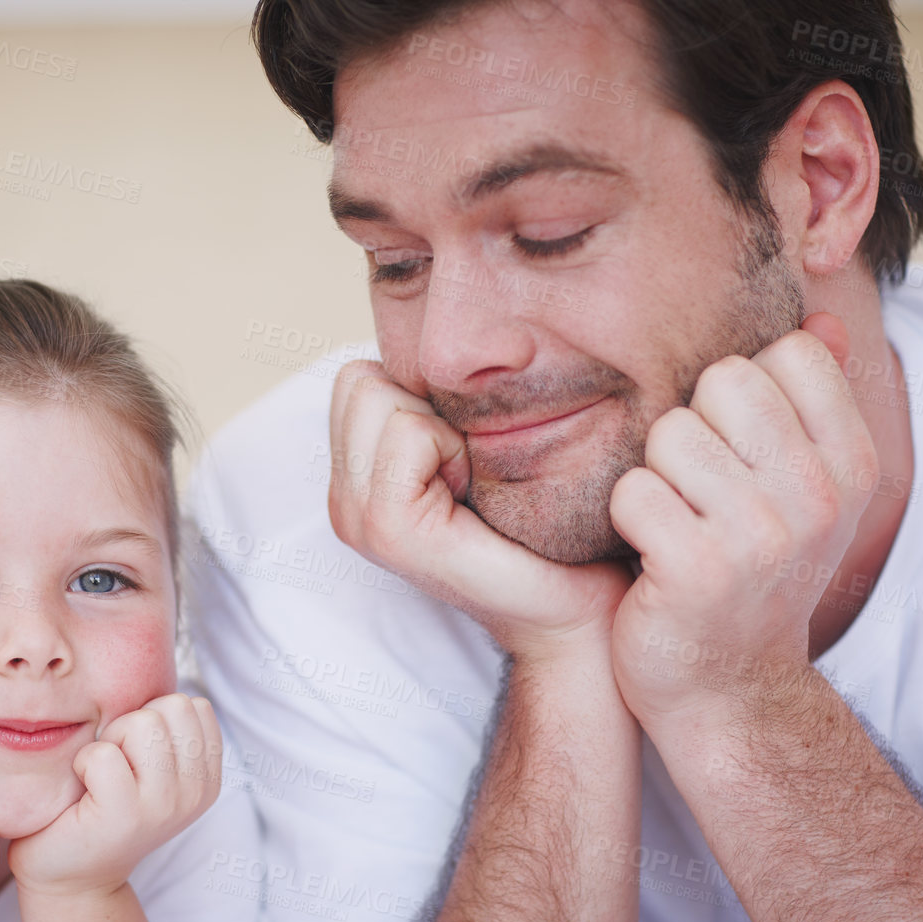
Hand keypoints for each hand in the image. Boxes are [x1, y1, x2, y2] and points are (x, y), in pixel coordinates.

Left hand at [7, 693, 221, 898]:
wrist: (68, 873)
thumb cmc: (99, 805)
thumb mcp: (149, 766)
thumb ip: (166, 730)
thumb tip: (153, 660)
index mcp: (208, 777)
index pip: (194, 705)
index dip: (154, 718)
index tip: (137, 756)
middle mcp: (196, 793)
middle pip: (171, 706)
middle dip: (133, 725)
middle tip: (115, 766)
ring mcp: (165, 806)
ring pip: (142, 723)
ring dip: (109, 742)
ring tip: (100, 777)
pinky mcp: (125, 816)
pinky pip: (103, 755)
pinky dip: (83, 763)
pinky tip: (83, 790)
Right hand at [329, 359, 629, 658]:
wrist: (579, 600)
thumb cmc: (545, 521)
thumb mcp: (478, 444)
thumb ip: (440, 401)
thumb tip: (432, 321)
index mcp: (355, 479)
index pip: (356, 375)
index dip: (422, 398)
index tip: (466, 457)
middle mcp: (343, 499)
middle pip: (359, 380)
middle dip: (424, 407)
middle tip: (469, 470)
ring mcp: (355, 517)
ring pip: (379, 397)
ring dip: (440, 427)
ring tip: (471, 482)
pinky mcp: (386, 529)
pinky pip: (407, 433)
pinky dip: (449, 448)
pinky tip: (473, 494)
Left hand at [608, 315, 876, 733]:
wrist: (729, 692)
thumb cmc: (752, 574)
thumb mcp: (803, 490)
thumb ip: (812, 401)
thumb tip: (821, 315)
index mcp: (852, 464)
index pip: (788, 353)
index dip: (742, 392)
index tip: (740, 454)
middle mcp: (819, 496)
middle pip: (723, 379)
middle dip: (693, 427)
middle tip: (699, 494)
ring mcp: (761, 536)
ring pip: (670, 433)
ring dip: (655, 477)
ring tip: (676, 525)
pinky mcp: (696, 570)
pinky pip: (632, 490)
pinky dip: (626, 520)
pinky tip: (650, 556)